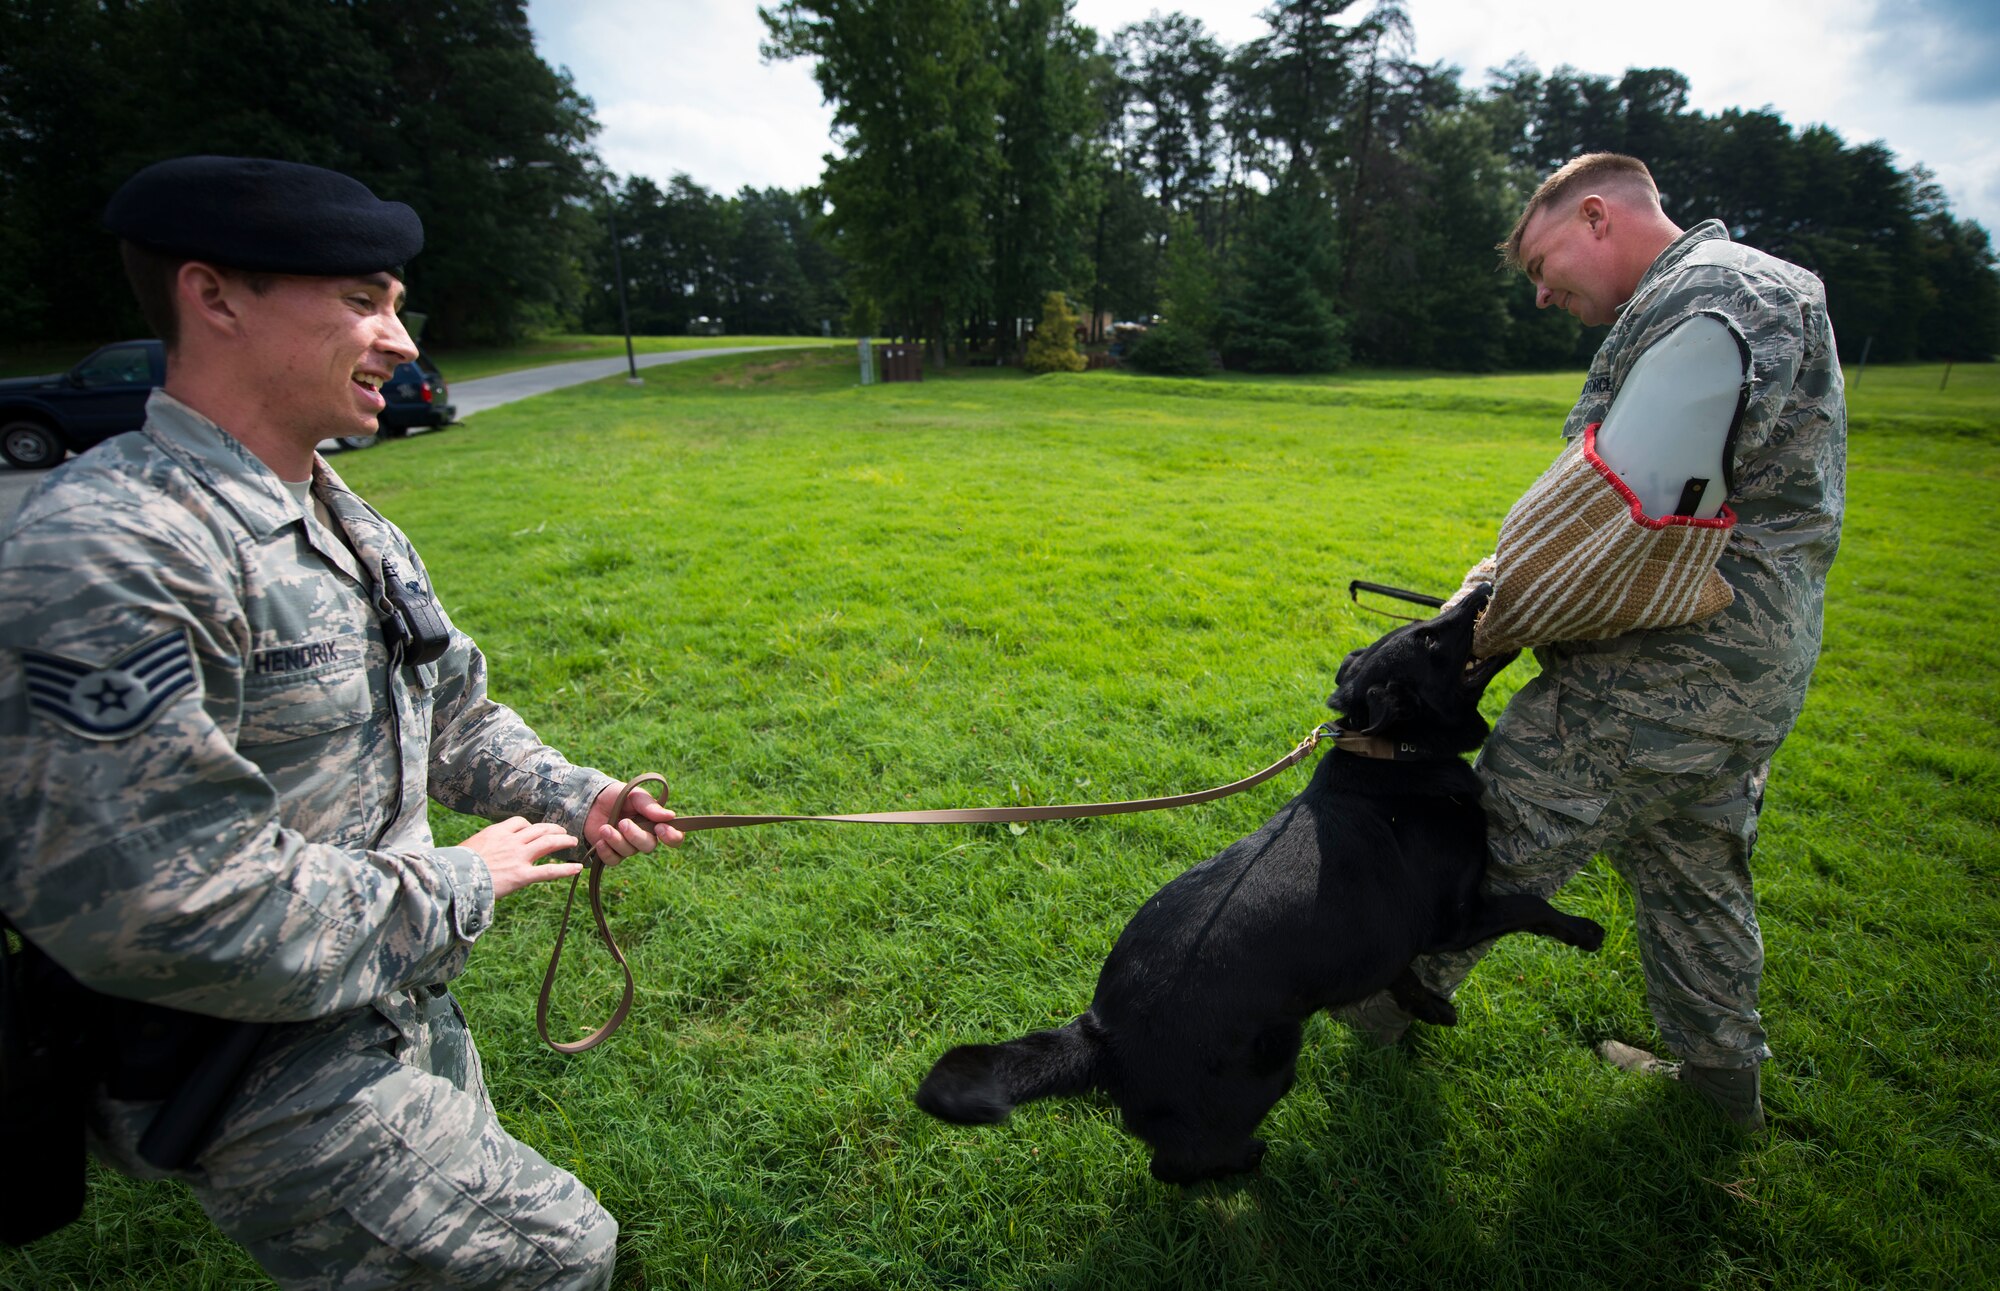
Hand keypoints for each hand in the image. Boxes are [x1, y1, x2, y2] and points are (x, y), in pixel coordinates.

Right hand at [462, 817, 582, 899]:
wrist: (454, 877)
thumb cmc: (455, 866)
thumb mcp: (468, 848)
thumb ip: (481, 847)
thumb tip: (479, 853)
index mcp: (496, 832)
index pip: (520, 823)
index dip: (531, 827)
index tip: (535, 830)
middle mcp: (511, 841)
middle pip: (539, 830)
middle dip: (552, 830)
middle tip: (561, 832)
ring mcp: (518, 857)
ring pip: (548, 843)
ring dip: (563, 841)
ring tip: (573, 842)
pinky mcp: (522, 875)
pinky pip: (549, 871)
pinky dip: (566, 870)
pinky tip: (578, 868)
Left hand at [583, 779, 682, 865]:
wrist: (592, 801)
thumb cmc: (617, 796)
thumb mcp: (634, 796)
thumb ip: (650, 806)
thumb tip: (671, 815)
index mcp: (655, 823)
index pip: (674, 837)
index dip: (672, 837)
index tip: (660, 828)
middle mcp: (644, 837)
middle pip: (648, 846)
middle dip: (635, 836)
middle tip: (623, 822)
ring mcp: (628, 846)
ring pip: (629, 852)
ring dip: (616, 840)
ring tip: (604, 828)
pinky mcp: (612, 853)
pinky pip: (613, 861)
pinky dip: (606, 852)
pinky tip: (600, 841)